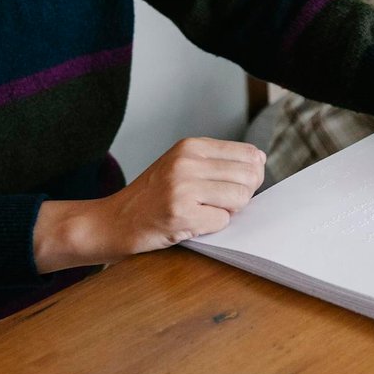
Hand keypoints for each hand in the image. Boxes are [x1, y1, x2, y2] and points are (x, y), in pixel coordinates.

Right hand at [32, 138, 264, 271]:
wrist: (112, 221)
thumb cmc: (151, 197)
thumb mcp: (181, 166)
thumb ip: (218, 161)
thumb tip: (260, 159)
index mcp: (190, 146)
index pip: (249, 154)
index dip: (251, 175)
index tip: (234, 186)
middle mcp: (187, 162)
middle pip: (249, 177)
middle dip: (242, 196)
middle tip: (217, 204)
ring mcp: (183, 188)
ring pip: (240, 199)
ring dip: (227, 212)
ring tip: (202, 212)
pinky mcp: (180, 214)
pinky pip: (222, 222)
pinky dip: (211, 228)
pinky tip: (189, 224)